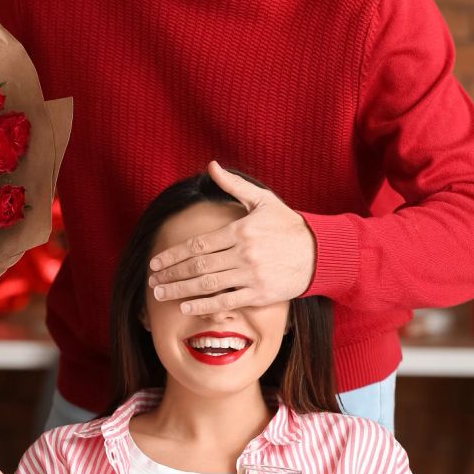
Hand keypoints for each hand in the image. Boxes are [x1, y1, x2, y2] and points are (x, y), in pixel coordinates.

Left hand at [147, 161, 315, 313]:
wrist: (320, 252)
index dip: (173, 254)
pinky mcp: (261, 294)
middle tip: (152, 281)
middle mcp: (243, 253)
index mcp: (240, 230)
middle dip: (172, 274)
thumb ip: (234, 185)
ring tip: (161, 294)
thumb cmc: (288, 225)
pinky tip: (186, 307)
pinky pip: (227, 301)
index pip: (198, 244)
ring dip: (181, 290)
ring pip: (208, 284)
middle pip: (198, 265)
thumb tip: (211, 166)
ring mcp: (251, 275)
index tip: (155, 262)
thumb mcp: (263, 200)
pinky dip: (205, 305)